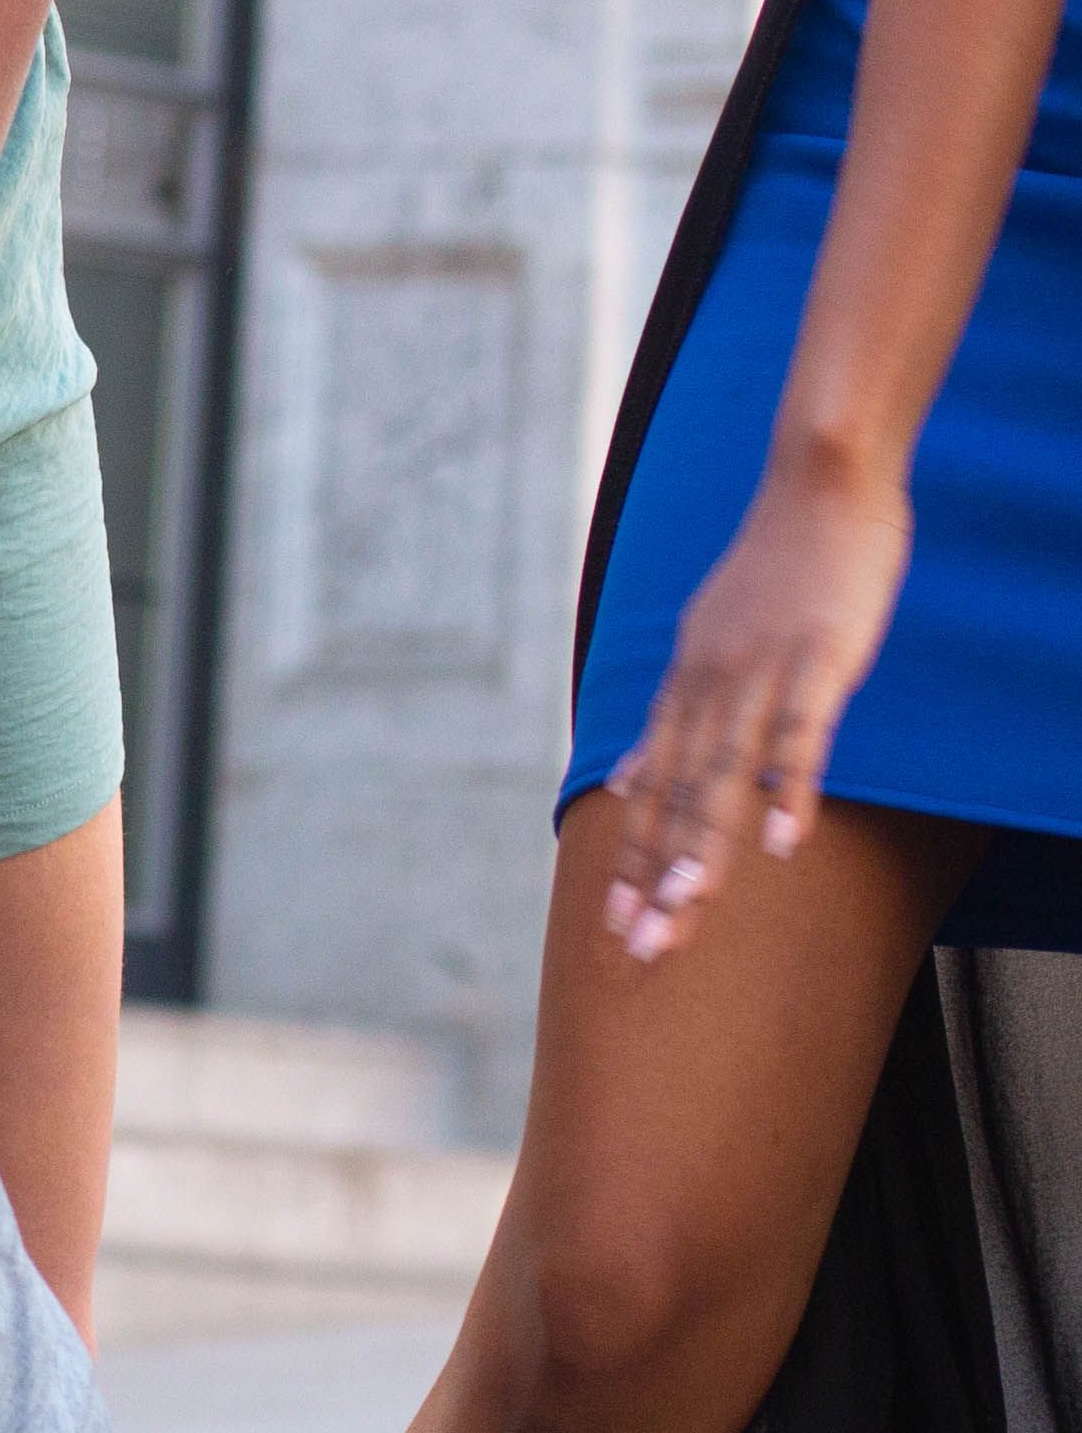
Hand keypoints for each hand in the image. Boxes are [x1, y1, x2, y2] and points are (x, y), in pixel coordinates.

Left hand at [602, 440, 914, 964]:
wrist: (817, 482)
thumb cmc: (773, 570)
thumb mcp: (707, 644)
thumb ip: (671, 717)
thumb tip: (629, 776)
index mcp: (684, 688)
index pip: (649, 793)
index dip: (632, 861)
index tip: (615, 927)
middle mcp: (707, 686)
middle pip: (679, 798)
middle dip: (658, 877)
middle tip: (640, 950)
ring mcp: (760, 672)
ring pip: (726, 773)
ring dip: (708, 845)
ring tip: (691, 911)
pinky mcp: (817, 658)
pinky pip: (800, 732)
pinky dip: (789, 786)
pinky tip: (785, 842)